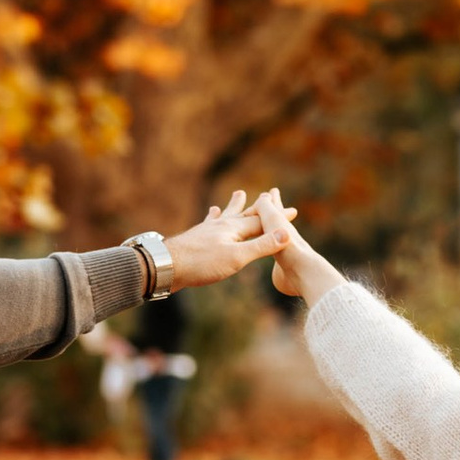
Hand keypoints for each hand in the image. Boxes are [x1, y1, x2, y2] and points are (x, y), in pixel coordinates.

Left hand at [161, 190, 288, 287]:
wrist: (165, 266)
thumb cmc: (201, 263)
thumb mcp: (236, 257)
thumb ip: (261, 246)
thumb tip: (287, 233)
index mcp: (234, 229)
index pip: (263, 221)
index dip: (279, 218)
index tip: (294, 211)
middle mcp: (222, 225)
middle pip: (246, 214)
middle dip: (261, 207)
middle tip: (270, 194)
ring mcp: (208, 230)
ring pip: (227, 215)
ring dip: (236, 205)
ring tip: (239, 193)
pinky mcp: (197, 239)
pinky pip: (210, 223)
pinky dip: (214, 216)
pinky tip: (212, 213)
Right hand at [252, 186, 339, 305]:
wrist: (302, 274)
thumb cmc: (288, 245)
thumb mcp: (273, 220)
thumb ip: (265, 207)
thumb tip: (264, 196)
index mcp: (281, 225)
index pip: (274, 208)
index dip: (271, 200)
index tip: (272, 191)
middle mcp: (283, 238)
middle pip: (276, 222)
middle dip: (273, 211)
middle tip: (272, 201)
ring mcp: (283, 255)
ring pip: (274, 239)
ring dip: (270, 231)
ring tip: (267, 228)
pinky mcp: (281, 270)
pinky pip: (273, 259)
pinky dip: (270, 252)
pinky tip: (269, 257)